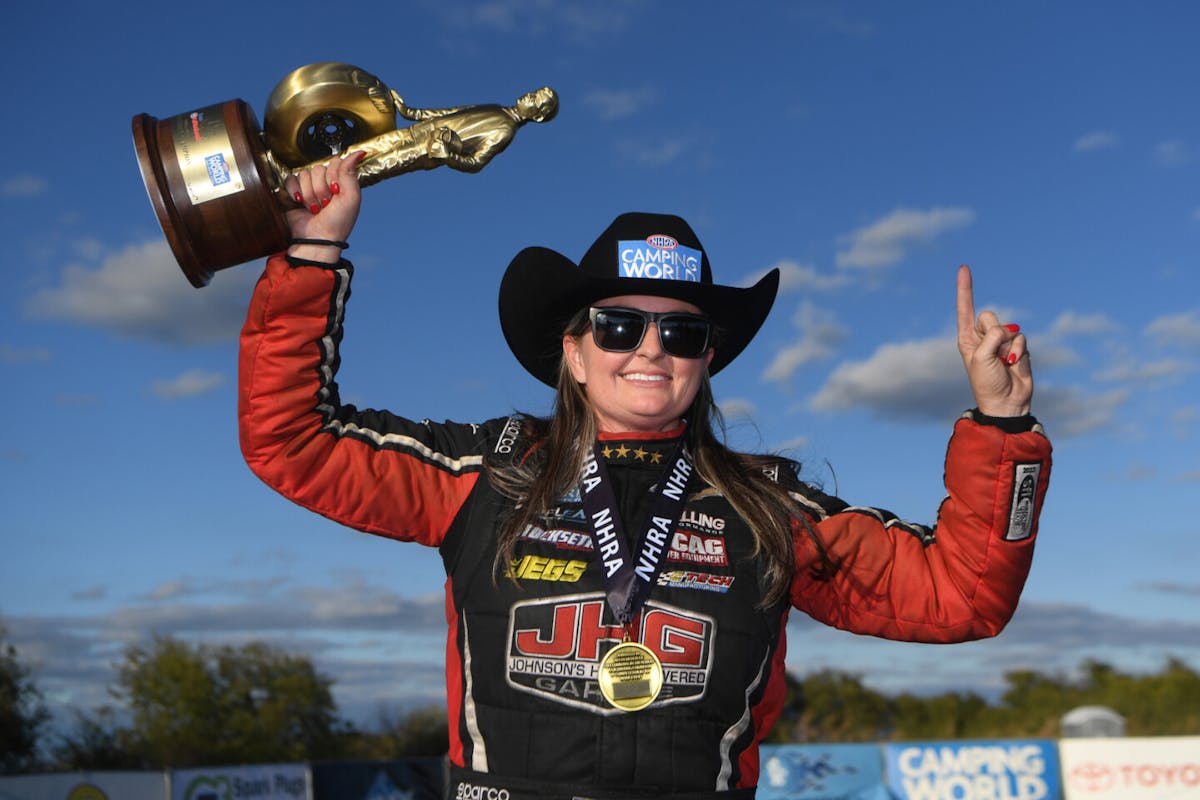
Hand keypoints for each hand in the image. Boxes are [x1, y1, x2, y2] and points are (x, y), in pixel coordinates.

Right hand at [283, 151, 365, 260]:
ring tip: (314, 208)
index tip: (337, 192)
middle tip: (326, 204)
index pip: (335, 163)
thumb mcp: (351, 198)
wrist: (317, 239)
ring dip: (310, 194)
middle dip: (321, 189)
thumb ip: (351, 173)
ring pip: (305, 174)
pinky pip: (291, 179)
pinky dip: (296, 192)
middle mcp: (325, 182)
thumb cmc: (338, 223)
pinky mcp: (293, 191)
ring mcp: (309, 186)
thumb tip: (360, 152)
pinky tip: (300, 203)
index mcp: (341, 182)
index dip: (334, 177)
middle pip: (319, 168)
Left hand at [956, 265, 1032, 416]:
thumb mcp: (980, 357)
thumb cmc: (986, 383)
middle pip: (989, 316)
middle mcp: (983, 337)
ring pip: (1008, 328)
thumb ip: (992, 336)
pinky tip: (1013, 364)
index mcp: (967, 338)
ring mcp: (1001, 342)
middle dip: (992, 332)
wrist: (1006, 402)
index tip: (964, 267)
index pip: (965, 308)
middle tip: (992, 353)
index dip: (965, 288)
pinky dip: (1018, 351)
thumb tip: (1009, 329)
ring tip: (1003, 363)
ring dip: (1007, 346)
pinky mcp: (1017, 347)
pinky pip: (1021, 338)